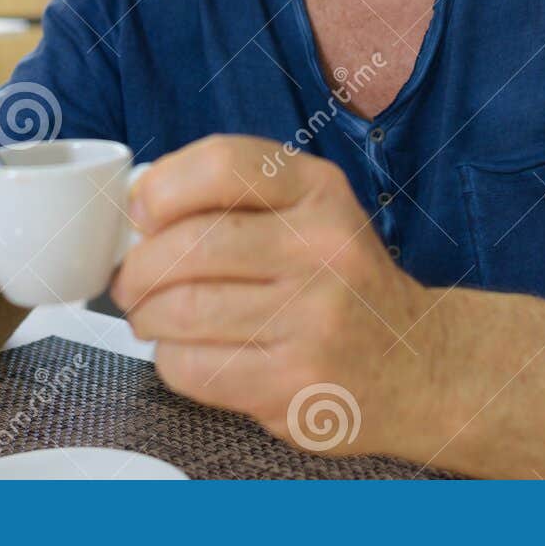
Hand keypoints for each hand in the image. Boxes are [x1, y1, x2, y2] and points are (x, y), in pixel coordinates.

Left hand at [110, 135, 432, 456]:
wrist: (414, 364)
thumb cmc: (342, 282)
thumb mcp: (310, 213)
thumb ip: (235, 198)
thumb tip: (138, 205)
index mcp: (318, 191)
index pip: (221, 164)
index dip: (161, 187)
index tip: (140, 210)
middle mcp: (323, 247)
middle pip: (190, 244)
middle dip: (138, 266)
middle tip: (130, 279)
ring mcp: (313, 318)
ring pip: (183, 310)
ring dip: (147, 316)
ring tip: (150, 316)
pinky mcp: (294, 381)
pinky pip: (195, 367)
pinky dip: (171, 359)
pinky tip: (187, 351)